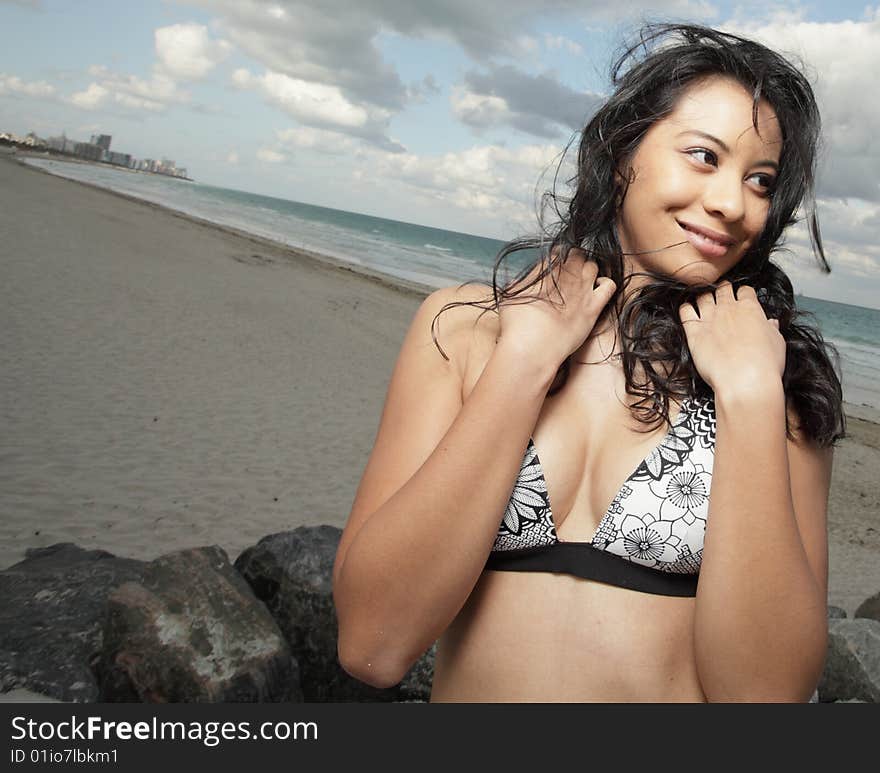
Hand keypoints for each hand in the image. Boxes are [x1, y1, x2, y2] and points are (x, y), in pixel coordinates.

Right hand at [497, 247, 616, 368]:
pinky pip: (609, 285)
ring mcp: (582, 290)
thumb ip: (522, 282)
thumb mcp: (510, 295)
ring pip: (593, 265)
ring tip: (579, 283)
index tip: (553, 269)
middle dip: (572, 261)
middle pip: (577, 254)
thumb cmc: (517, 325)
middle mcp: (566, 274)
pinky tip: (594, 293)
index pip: (557, 252)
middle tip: (566, 276)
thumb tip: (528, 279)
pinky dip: (604, 284)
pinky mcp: (594, 308)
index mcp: (546, 268)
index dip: (555, 259)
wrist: (532, 347)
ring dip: (587, 271)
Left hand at [679, 281, 784, 396]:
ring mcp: (709, 319)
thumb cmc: (764, 364)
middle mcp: (728, 309)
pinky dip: (685, 308)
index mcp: (750, 308)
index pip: (745, 290)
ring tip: (703, 300)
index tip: (742, 298)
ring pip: (702, 296)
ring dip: (703, 296)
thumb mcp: (777, 342)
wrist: (745, 380)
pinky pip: (685, 312)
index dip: (743, 293)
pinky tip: (687, 310)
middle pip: (722, 289)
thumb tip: (771, 323)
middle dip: (722, 289)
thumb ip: (771, 329)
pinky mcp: (694, 333)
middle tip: (721, 294)